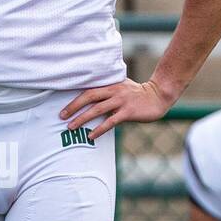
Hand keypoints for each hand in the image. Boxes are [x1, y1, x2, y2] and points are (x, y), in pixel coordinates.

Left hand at [59, 77, 175, 139]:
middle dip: (73, 107)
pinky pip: (110, 121)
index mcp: (110, 84)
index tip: (63, 106)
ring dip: (82, 118)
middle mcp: (114, 91)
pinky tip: (91, 136)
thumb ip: (108, 91)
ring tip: (71, 127)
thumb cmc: (138, 93)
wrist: (158, 96)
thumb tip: (91, 99)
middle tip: (61, 116)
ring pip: (97, 109)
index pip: (88, 89)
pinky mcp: (128, 112)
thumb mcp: (122, 86)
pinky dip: (99, 129)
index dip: (74, 97)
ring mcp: (121, 101)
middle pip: (89, 97)